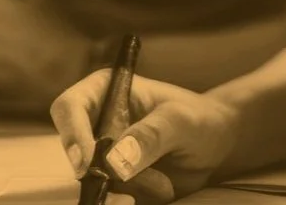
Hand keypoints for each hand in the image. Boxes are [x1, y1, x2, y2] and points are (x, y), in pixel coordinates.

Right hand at [50, 71, 238, 204]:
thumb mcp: (182, 120)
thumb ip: (152, 134)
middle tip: (135, 187)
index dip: (71, 134)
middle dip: (104, 173)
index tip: (87, 161)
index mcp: (105, 91)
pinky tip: (157, 192)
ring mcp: (101, 156)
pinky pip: (106, 197)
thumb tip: (115, 159)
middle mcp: (95, 124)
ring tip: (164, 184)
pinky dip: (126, 202)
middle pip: (75, 153)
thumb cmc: (198, 120)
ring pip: (92, 181)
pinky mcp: (111, 182)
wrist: (216, 146)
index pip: (69, 108)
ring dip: (127, 190)